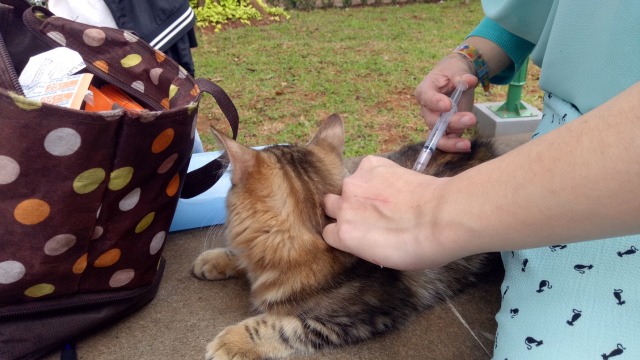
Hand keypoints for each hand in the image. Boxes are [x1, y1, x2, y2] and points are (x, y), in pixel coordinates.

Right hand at [322, 156, 452, 269]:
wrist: (441, 217)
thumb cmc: (418, 246)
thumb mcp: (383, 257)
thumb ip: (362, 242)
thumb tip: (364, 234)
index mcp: (344, 235)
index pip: (329, 232)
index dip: (344, 231)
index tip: (358, 231)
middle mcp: (343, 207)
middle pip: (330, 204)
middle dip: (344, 208)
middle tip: (366, 212)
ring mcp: (355, 183)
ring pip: (347, 185)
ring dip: (359, 190)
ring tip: (383, 195)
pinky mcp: (370, 164)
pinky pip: (365, 167)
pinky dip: (374, 172)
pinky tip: (392, 180)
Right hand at [415, 54, 478, 152]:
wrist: (456, 77)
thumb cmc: (452, 71)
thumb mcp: (456, 68)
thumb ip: (461, 75)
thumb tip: (470, 80)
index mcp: (425, 91)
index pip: (427, 98)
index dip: (436, 103)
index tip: (449, 106)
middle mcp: (427, 109)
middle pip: (433, 121)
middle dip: (451, 123)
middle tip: (471, 119)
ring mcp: (436, 121)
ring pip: (438, 135)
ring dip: (452, 141)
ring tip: (466, 144)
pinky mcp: (446, 128)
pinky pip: (447, 140)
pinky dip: (455, 146)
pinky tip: (466, 146)